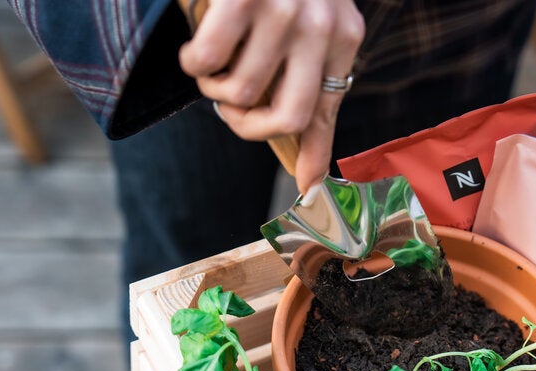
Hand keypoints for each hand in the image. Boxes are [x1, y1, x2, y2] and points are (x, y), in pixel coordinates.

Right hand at [179, 0, 364, 192]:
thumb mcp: (312, 15)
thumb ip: (309, 68)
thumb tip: (308, 153)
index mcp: (341, 36)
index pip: (326, 112)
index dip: (315, 156)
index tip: (308, 187)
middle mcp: (320, 28)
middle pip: (288, 118)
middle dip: (248, 126)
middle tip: (228, 108)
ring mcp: (283, 12)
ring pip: (241, 92)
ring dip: (213, 87)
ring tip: (209, 64)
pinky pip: (208, 60)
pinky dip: (194, 63)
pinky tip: (196, 48)